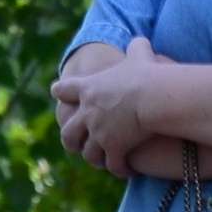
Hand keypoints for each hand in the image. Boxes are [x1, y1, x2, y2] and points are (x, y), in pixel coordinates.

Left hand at [51, 34, 168, 175]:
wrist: (153, 97)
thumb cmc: (148, 74)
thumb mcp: (141, 54)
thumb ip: (137, 47)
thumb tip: (140, 41)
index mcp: (88, 89)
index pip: (63, 90)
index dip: (60, 93)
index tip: (58, 95)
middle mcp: (87, 113)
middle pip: (68, 132)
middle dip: (71, 140)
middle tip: (76, 144)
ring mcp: (98, 133)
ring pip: (88, 153)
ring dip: (94, 158)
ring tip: (102, 161)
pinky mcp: (113, 149)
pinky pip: (112, 165)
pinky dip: (118, 169)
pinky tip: (125, 170)